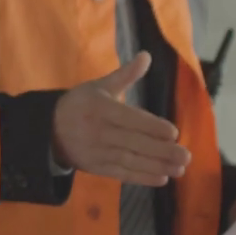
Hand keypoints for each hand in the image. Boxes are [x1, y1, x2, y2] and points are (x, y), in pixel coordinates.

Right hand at [52, 52, 190, 186]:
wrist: (50, 130)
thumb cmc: (80, 104)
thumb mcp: (99, 86)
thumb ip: (125, 74)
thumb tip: (146, 56)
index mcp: (100, 109)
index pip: (129, 119)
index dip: (151, 126)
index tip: (173, 133)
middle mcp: (99, 132)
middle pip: (133, 143)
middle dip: (161, 151)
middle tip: (186, 156)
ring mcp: (97, 153)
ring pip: (130, 161)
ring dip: (156, 167)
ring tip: (179, 169)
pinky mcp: (97, 168)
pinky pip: (121, 174)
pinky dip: (141, 178)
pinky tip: (162, 179)